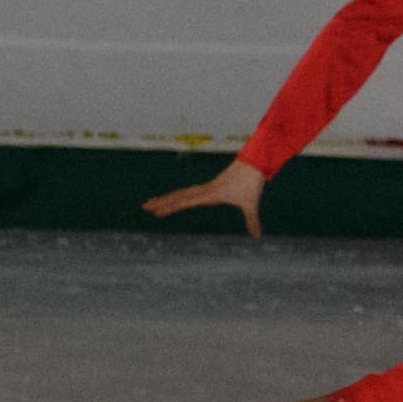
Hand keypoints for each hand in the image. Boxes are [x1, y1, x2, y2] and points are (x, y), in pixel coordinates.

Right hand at [143, 153, 272, 234]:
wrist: (253, 163)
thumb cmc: (251, 183)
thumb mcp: (251, 203)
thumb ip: (252, 220)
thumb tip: (257, 237)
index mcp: (210, 194)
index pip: (185, 201)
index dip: (170, 206)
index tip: (157, 211)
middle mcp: (204, 190)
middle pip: (178, 196)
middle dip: (161, 202)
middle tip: (145, 206)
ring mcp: (206, 187)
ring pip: (181, 193)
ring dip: (166, 198)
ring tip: (152, 202)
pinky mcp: (210, 186)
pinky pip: (189, 191)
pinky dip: (178, 195)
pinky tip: (174, 198)